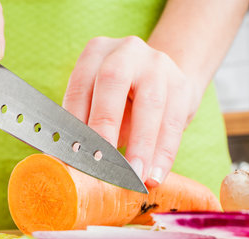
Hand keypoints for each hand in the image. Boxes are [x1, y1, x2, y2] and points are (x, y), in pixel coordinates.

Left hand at [63, 36, 202, 187]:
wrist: (163, 84)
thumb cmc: (119, 102)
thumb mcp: (96, 105)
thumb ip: (83, 127)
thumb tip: (67, 163)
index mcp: (95, 53)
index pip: (79, 86)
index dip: (74, 121)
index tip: (74, 154)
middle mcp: (125, 51)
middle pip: (112, 82)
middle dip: (105, 124)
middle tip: (103, 161)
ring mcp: (157, 64)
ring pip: (150, 104)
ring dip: (141, 146)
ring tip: (135, 177)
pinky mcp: (181, 85)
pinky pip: (173, 122)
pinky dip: (163, 154)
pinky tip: (155, 176)